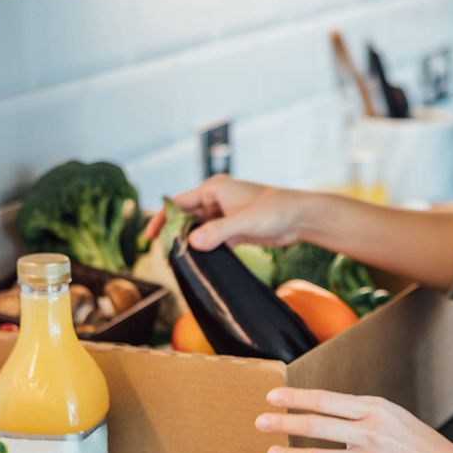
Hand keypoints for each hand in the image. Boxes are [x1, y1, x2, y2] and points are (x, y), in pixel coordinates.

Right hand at [143, 175, 314, 249]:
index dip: (162, 220)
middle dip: (175, 235)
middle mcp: (216, 199)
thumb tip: (191, 243)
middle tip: (165, 257)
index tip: (150, 238)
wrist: (301, 217)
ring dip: (190, 244)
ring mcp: (225, 214)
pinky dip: (205, 249)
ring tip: (179, 263)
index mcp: (214, 188)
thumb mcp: (245, 221)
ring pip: (199, 229)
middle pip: (186, 217)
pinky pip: (212, 239)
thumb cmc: (276, 211)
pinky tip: (199, 263)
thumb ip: (218, 231)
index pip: (179, 203)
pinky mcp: (234, 228)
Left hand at [255, 387, 452, 452]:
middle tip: (260, 422)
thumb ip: (360, 412)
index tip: (272, 396)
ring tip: (271, 452)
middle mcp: (370, 433)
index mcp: (375, 410)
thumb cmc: (419, 444)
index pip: (326, 400)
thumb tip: (324, 411)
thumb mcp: (392, 415)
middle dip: (283, 423)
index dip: (296, 398)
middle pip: (316, 425)